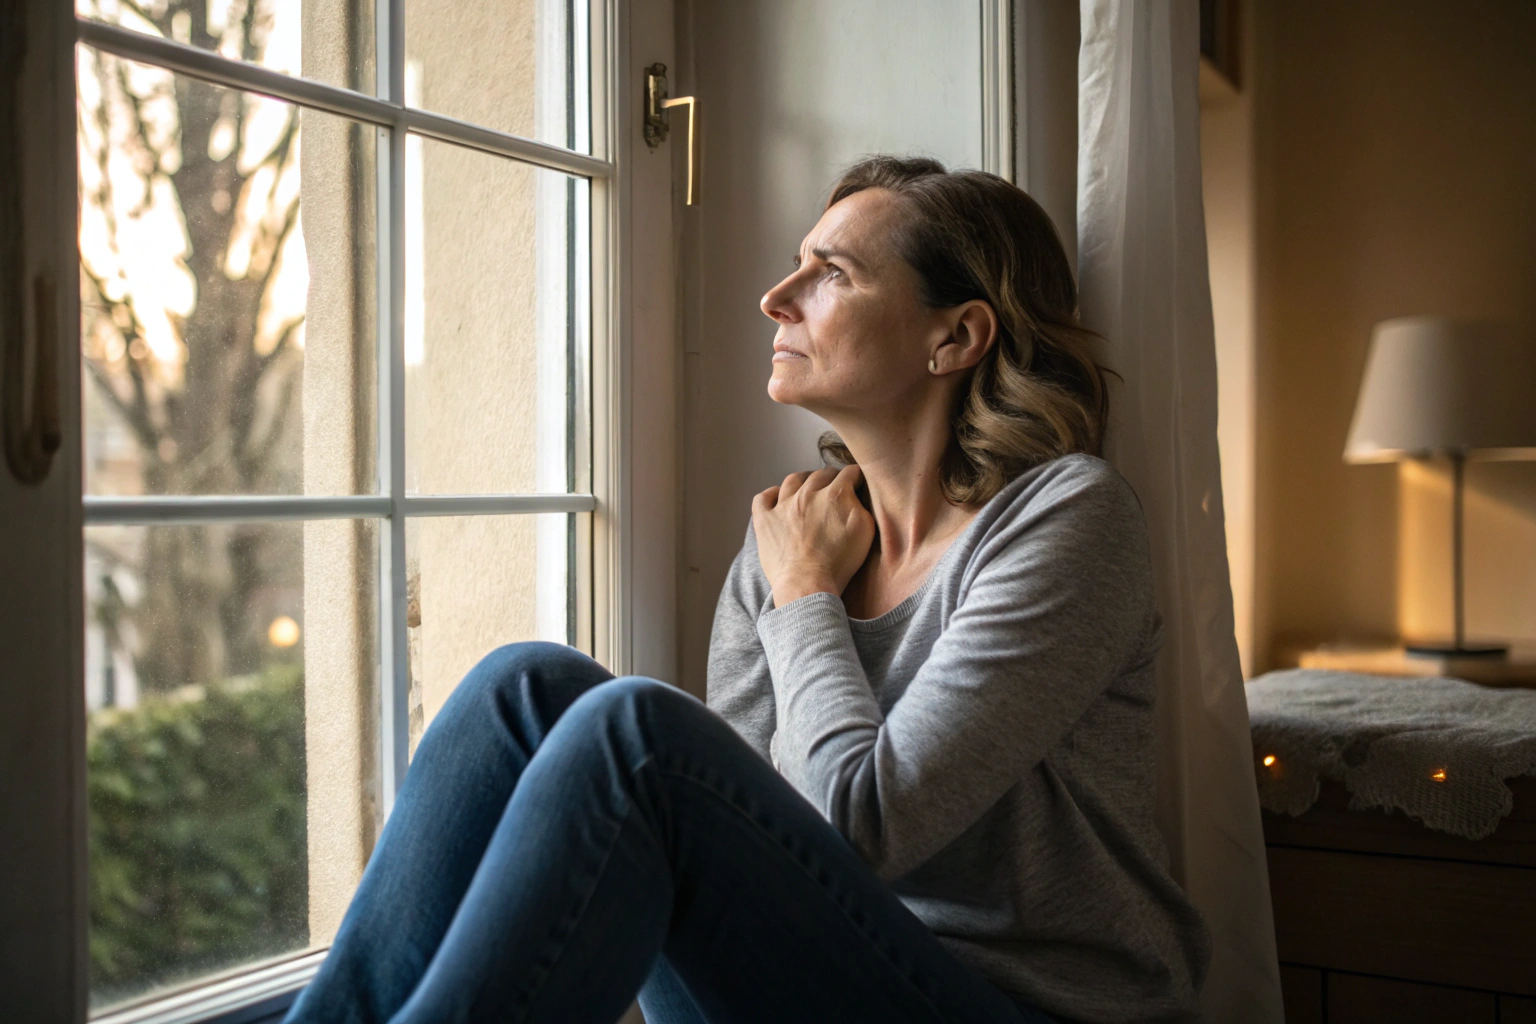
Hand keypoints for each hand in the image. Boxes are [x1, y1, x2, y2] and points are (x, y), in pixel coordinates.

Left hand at [752, 465, 875, 608]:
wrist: (807, 584)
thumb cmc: (839, 562)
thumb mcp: (865, 530)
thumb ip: (861, 505)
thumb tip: (855, 493)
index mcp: (834, 494)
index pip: (848, 474)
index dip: (856, 477)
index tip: (857, 483)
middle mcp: (806, 493)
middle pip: (821, 474)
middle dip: (831, 478)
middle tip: (836, 486)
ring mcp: (782, 506)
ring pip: (793, 480)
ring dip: (803, 480)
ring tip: (808, 487)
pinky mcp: (764, 520)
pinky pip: (762, 499)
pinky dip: (770, 495)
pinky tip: (777, 499)